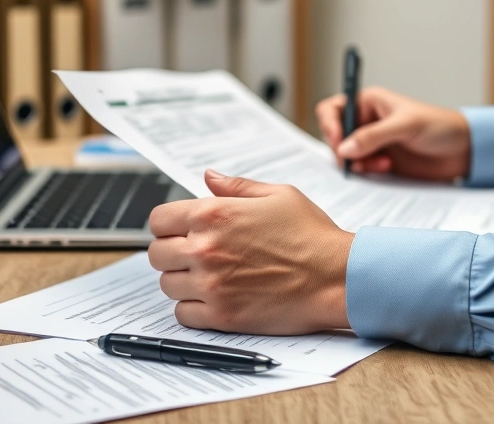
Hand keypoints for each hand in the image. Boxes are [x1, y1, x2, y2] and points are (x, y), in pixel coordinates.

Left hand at [147, 170, 352, 334]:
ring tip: (209, 277)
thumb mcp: (279, 195)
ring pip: (167, 285)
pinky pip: (182, 314)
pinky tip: (215, 298)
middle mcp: (205, 249)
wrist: (336, 277)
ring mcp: (211, 285)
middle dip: (173, 252)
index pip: (158, 219)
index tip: (181, 230)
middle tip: (196, 255)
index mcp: (214, 214)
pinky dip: (193, 308)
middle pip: (157, 254)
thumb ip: (237, 186)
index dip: (169, 224)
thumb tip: (208, 177)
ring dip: (183, 281)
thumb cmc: (313, 235)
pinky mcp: (222, 316)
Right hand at [315, 86, 471, 180]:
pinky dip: (366, 171)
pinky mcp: (379, 162)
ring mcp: (372, 143)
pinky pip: (359, 169)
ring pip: (345, 155)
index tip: (338, 142)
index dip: (330, 125)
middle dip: (342, 148)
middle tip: (355, 160)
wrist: (462, 151)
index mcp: (369, 102)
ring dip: (357, 163)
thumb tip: (345, 148)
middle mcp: (367, 121)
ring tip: (381, 164)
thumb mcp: (406, 126)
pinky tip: (386, 168)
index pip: (333, 109)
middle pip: (335, 135)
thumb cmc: (439, 126)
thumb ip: (373, 136)